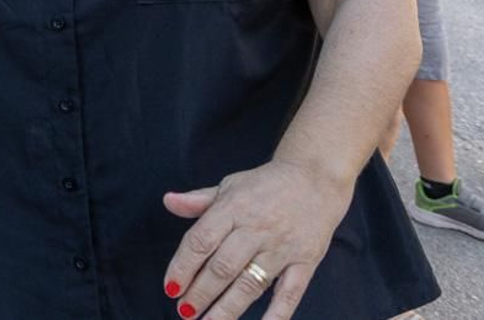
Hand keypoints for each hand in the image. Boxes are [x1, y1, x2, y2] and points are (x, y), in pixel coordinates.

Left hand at [162, 159, 350, 319]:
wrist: (315, 178)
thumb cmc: (266, 186)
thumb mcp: (230, 186)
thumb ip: (199, 201)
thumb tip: (168, 201)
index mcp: (233, 208)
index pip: (201, 241)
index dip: (183, 266)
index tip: (170, 287)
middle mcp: (256, 229)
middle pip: (223, 267)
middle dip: (200, 293)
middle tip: (185, 312)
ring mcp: (282, 247)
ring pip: (250, 284)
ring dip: (227, 309)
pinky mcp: (305, 262)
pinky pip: (289, 293)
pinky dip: (276, 314)